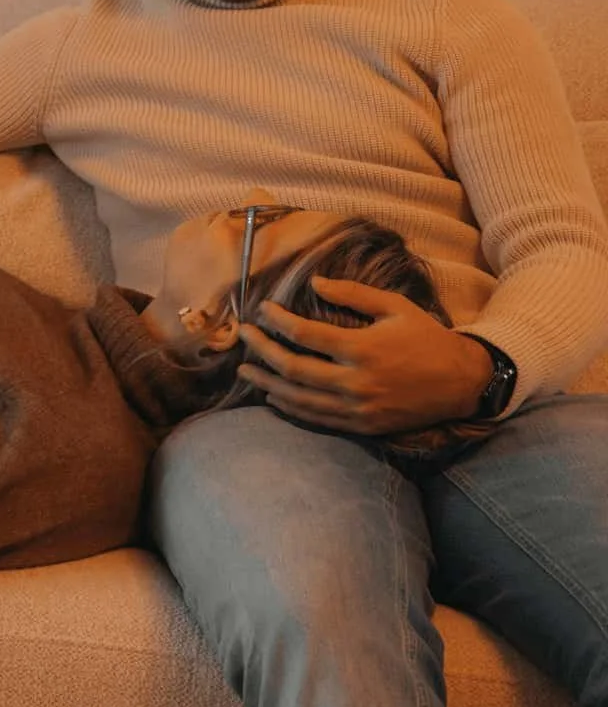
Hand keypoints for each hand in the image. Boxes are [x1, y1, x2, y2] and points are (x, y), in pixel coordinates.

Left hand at [236, 276, 493, 435]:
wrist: (463, 382)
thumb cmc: (427, 338)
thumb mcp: (396, 306)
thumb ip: (353, 293)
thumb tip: (314, 281)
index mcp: (363, 349)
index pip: (306, 335)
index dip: (278, 321)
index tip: (263, 310)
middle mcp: (356, 381)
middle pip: (294, 368)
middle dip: (262, 352)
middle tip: (243, 338)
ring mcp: (358, 407)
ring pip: (299, 398)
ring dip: (268, 384)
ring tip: (245, 371)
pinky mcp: (363, 425)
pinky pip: (317, 418)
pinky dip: (291, 408)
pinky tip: (274, 397)